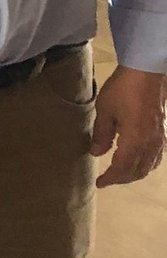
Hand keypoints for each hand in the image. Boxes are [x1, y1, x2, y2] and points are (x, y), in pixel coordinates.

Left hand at [91, 65, 166, 186]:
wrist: (146, 73)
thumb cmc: (122, 90)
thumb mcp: (105, 111)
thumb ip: (101, 134)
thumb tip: (96, 153)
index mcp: (135, 140)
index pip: (122, 168)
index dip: (111, 178)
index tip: (99, 183)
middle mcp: (151, 144)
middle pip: (138, 171)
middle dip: (122, 178)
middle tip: (107, 180)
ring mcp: (160, 139)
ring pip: (149, 166)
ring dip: (135, 174)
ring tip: (120, 174)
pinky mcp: (163, 132)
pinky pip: (157, 157)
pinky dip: (147, 165)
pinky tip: (139, 162)